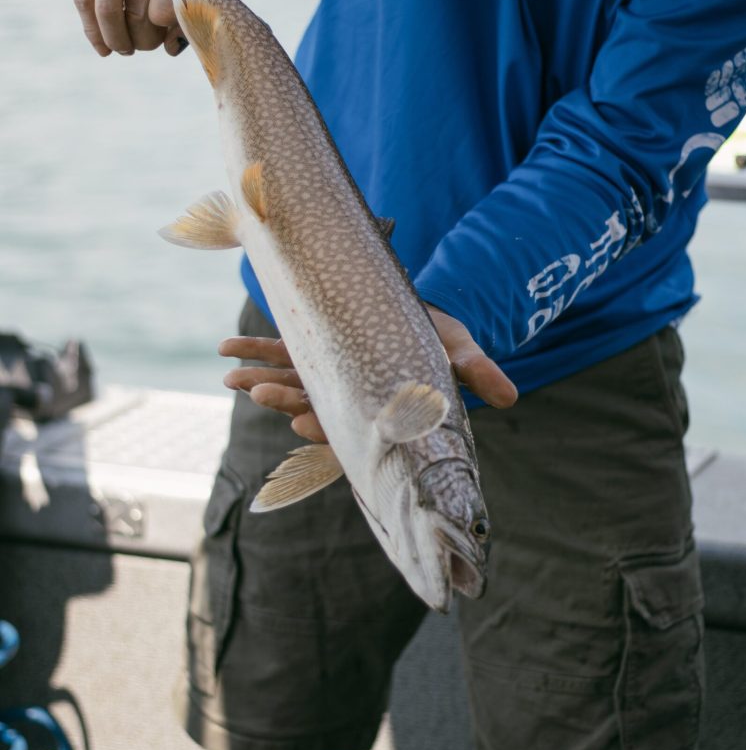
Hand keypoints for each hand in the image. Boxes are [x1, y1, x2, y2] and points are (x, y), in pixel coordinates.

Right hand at [73, 0, 239, 56]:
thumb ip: (208, 7)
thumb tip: (171, 47)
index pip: (163, 10)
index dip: (166, 28)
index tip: (170, 30)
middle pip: (136, 14)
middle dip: (145, 39)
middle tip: (152, 42)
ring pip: (107, 10)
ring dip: (118, 40)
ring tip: (127, 49)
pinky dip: (93, 30)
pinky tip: (104, 48)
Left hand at [220, 307, 518, 442]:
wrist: (419, 320)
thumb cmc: (442, 342)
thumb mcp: (462, 355)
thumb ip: (480, 374)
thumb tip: (511, 397)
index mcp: (380, 406)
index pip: (353, 428)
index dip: (328, 429)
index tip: (305, 424)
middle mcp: (350, 397)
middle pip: (312, 406)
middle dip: (284, 400)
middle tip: (259, 392)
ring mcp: (328, 376)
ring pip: (291, 383)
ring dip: (261, 379)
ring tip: (230, 375)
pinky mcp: (315, 352)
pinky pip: (282, 353)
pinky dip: (257, 350)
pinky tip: (229, 349)